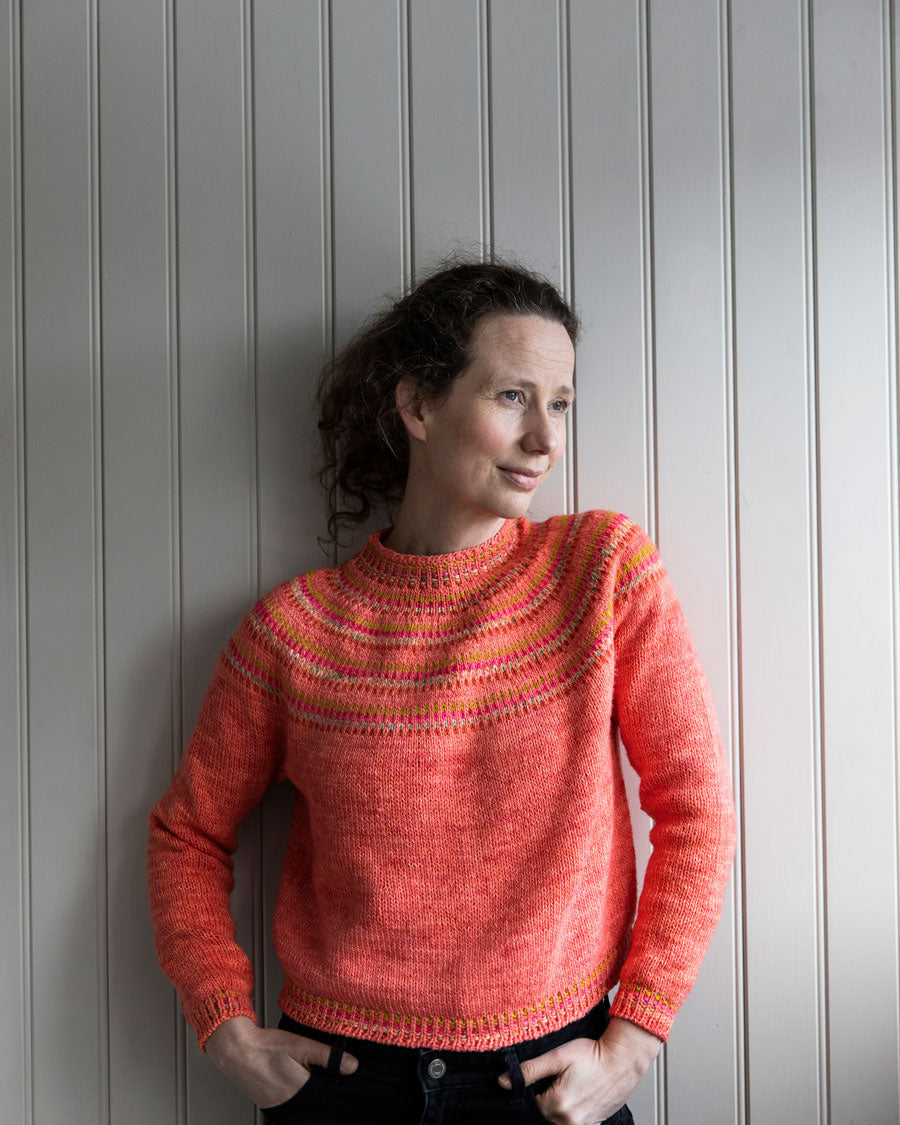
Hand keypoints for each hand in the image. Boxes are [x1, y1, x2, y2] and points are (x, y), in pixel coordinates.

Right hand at [205, 1016, 357, 1108]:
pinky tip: (303, 1087)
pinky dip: (302, 1101)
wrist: (237, 1051)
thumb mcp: (301, 1045)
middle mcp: (290, 1106)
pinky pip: (294, 1109)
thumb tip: (353, 1066)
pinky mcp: (273, 1107)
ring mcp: (280, 1109)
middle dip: (327, 1099)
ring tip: (314, 1082)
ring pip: (307, 1110)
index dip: (339, 1095)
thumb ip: (327, 1056)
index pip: (329, 1102)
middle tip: (330, 1083)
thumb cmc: (267, 1047)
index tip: (347, 1088)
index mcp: (300, 1091)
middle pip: (318, 1109)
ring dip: (315, 1100)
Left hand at [499, 1017, 660, 1124]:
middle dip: (541, 1101)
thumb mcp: (558, 1056)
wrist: (623, 1061)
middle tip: (551, 1082)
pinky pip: (571, 1124)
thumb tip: (503, 1082)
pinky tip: (572, 1096)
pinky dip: (567, 1114)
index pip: (529, 1106)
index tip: (533, 1081)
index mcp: (558, 1104)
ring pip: (556, 1122)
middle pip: (542, 1116)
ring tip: (563, 1087)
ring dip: (554, 1108)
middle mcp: (569, 1121)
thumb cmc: (593, 1055)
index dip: (527, 1093)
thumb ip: (530, 1070)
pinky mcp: (592, 1124)